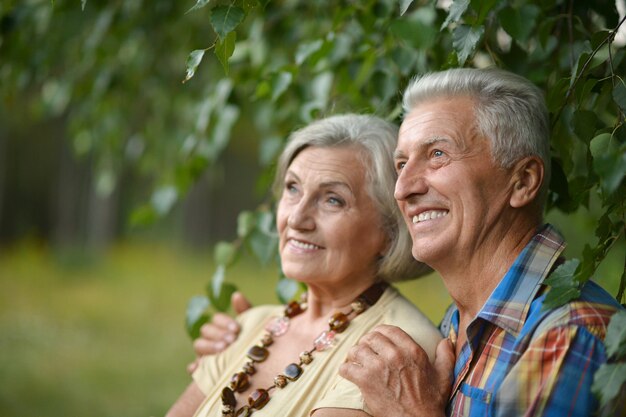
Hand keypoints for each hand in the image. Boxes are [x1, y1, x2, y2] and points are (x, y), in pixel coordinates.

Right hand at [186, 292, 251, 372]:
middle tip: (232, 341)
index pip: (217, 318)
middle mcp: (211, 338)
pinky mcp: (203, 371)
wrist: (259, 366)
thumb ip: (245, 310)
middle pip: (206, 329)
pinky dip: (194, 367)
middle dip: (218, 334)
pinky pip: (193, 368)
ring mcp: (205, 354)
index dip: (225, 322)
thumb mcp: (253, 326)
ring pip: (198, 345)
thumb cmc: (254, 342)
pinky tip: (199, 368)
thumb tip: (236, 295)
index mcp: (222, 326)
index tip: (237, 329)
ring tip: (222, 350)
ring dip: (208, 346)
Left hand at [339, 324, 454, 416]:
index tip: (376, 338)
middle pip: (370, 337)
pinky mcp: (365, 381)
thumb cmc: (430, 401)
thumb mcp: (443, 376)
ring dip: (354, 356)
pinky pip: (346, 368)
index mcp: (411, 350)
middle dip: (366, 343)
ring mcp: (378, 367)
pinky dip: (345, 370)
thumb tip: (445, 341)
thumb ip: (445, 356)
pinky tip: (349, 373)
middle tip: (365, 351)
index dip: (379, 332)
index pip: (388, 329)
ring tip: (356, 361)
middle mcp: (394, 355)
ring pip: (356, 350)